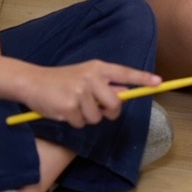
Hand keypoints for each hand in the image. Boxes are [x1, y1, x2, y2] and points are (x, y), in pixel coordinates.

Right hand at [23, 61, 160, 127]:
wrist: (33, 82)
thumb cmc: (62, 80)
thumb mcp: (85, 76)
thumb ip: (104, 84)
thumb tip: (124, 94)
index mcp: (97, 68)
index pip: (124, 73)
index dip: (142, 79)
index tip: (158, 83)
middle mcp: (91, 78)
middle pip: (115, 104)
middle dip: (109, 112)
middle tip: (99, 110)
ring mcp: (80, 92)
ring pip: (97, 117)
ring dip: (87, 117)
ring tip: (74, 106)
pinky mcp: (69, 107)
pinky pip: (82, 123)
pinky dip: (74, 122)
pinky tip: (64, 111)